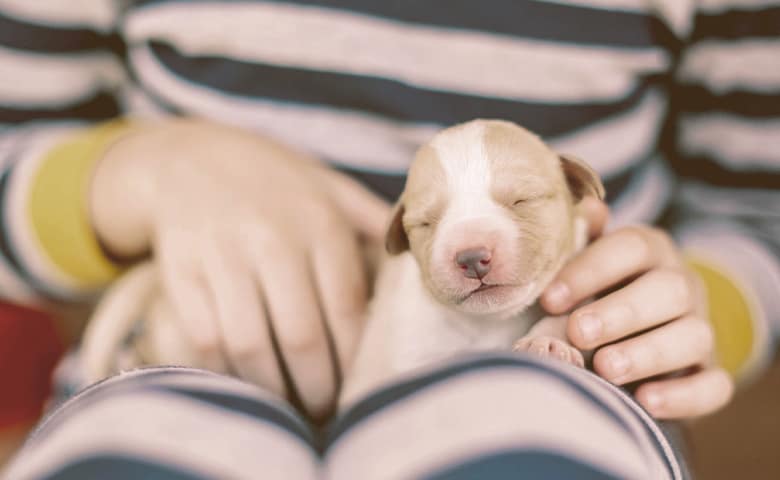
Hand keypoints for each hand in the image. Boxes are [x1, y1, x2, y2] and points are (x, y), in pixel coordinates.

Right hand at [91, 119, 389, 416]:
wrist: (184, 158)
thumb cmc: (272, 181)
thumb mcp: (329, 186)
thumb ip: (374, 221)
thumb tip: (417, 260)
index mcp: (320, 222)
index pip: (348, 307)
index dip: (355, 359)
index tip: (360, 387)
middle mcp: (273, 239)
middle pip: (302, 336)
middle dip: (318, 388)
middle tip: (325, 410)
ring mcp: (222, 255)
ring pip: (251, 344)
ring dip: (272, 390)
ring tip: (288, 407)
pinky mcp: (180, 270)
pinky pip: (205, 339)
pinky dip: (226, 373)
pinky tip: (244, 383)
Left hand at [541, 199, 733, 418]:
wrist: (628, 334)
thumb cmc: (595, 291)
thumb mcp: (583, 263)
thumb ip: (581, 239)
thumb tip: (586, 208)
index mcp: (650, 251)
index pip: (631, 247)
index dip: (591, 271)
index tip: (550, 299)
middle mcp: (681, 285)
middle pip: (667, 290)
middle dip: (621, 312)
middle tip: (579, 332)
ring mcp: (699, 328)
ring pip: (693, 336)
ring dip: (647, 353)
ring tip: (605, 368)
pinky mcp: (707, 373)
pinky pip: (713, 385)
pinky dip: (683, 395)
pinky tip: (646, 400)